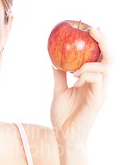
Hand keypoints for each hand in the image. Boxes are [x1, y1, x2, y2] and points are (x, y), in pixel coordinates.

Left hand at [50, 27, 113, 141]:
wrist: (64, 136)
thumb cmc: (63, 117)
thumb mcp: (59, 91)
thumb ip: (59, 76)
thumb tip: (53, 60)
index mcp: (93, 80)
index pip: (101, 56)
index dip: (99, 41)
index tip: (90, 28)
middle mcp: (100, 83)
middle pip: (110, 57)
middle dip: (104, 41)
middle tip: (92, 29)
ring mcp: (101, 91)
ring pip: (106, 67)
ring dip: (90, 62)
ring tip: (74, 68)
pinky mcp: (98, 99)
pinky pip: (97, 79)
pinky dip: (87, 73)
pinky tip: (75, 76)